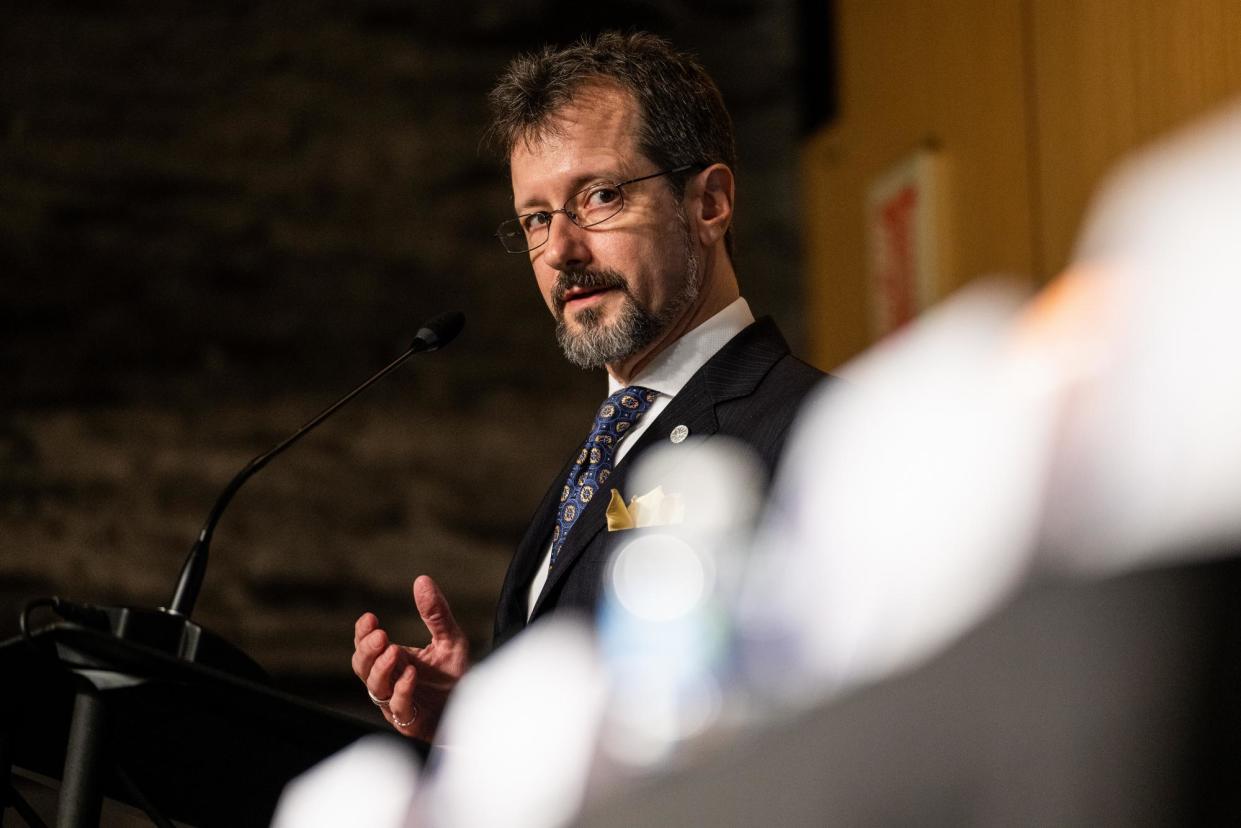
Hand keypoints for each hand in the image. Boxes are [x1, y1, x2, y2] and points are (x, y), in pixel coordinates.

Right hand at [352, 575, 469, 740]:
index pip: (367, 647)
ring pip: (375, 688)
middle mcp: (390, 681)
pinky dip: (402, 690)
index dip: (362, 634)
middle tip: (379, 635)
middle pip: (362, 667)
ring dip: (381, 669)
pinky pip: (398, 708)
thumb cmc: (455, 677)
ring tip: (393, 650)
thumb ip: (436, 613)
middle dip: (366, 650)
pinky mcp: (411, 721)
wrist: (473, 710)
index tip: (369, 618)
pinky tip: (411, 674)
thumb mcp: (450, 639)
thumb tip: (422, 580)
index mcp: (394, 661)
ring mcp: (397, 702)